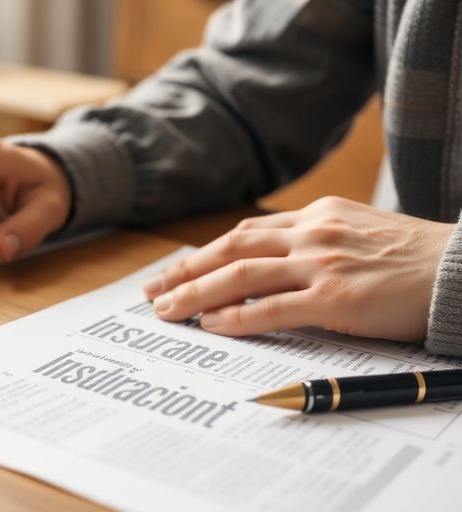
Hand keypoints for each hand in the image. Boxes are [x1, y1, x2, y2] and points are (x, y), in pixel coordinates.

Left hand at [142, 196, 454, 341]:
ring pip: (241, 274)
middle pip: (231, 248)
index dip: (204, 254)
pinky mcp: (335, 296)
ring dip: (196, 293)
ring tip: (166, 309)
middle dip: (186, 270)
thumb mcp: (358, 236)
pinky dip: (236, 316)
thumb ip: (314, 245)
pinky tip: (210, 325)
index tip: (176, 270)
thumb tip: (270, 269)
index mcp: (316, 216)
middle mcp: (312, 233)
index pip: (245, 234)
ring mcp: (322, 263)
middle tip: (152, 290)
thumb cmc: (414, 261)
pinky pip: (271, 307)